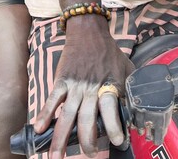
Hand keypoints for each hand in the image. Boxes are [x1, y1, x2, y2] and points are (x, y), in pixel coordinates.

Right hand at [34, 17, 133, 158]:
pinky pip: (53, 100)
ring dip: (60, 139)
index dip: (114, 127)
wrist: (89, 32)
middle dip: (87, 142)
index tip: (118, 142)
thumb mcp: (127, 68)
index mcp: (109, 85)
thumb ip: (130, 88)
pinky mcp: (62, 80)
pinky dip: (45, 115)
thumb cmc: (110, 52)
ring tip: (55, 158)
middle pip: (87, 120)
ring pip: (67, 116)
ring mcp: (75, 85)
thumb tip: (139, 108)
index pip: (111, 110)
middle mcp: (91, 88)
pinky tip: (38, 130)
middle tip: (90, 154)